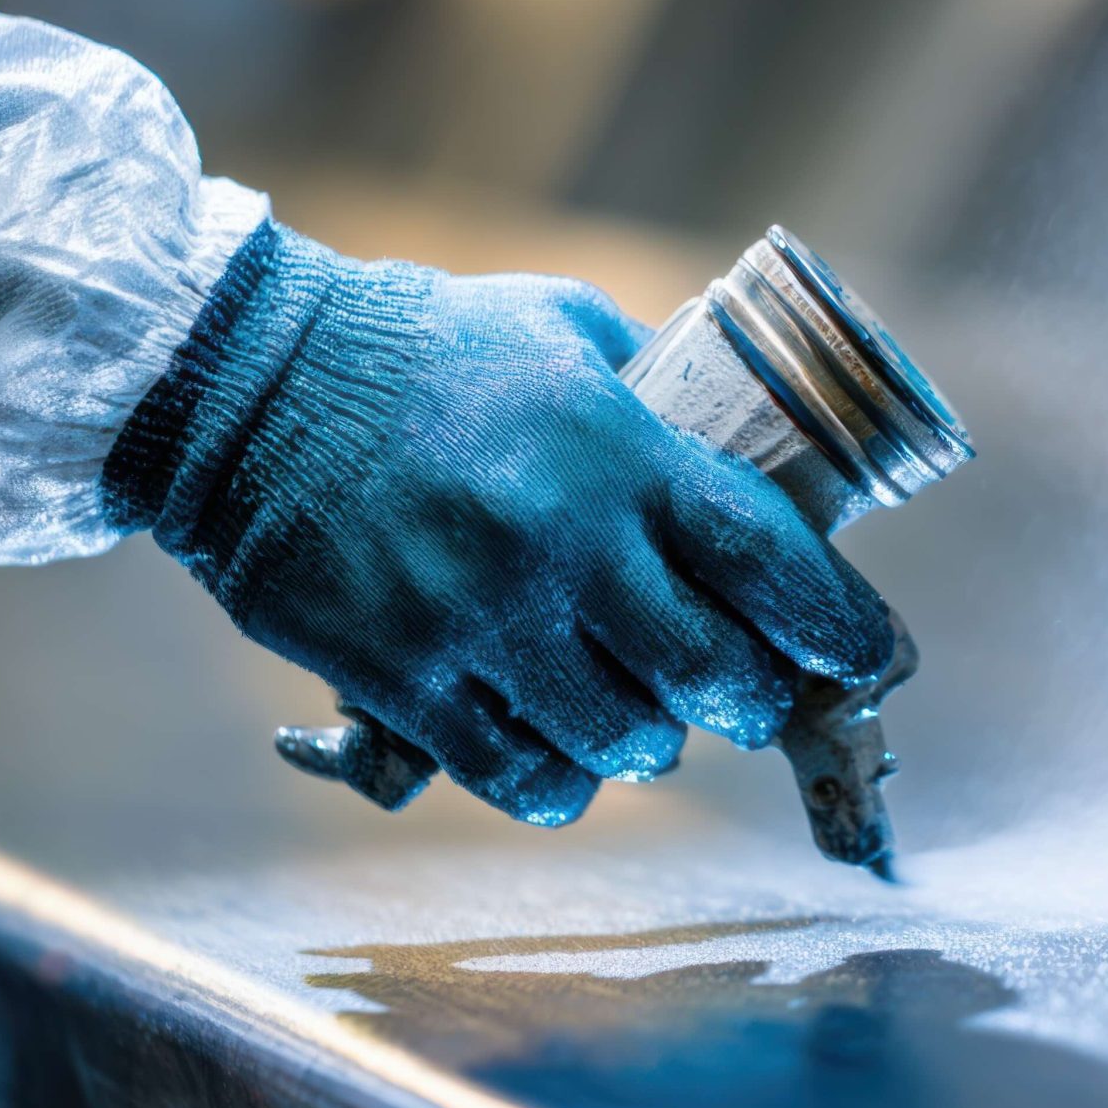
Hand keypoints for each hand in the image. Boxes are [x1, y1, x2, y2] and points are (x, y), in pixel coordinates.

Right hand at [105, 223, 894, 824]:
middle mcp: (559, 544)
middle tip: (746, 690)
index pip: (766, 561)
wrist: (237, 383)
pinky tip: (566, 751)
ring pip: (625, 742)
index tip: (870, 653)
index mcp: (614, 449)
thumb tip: (748, 447)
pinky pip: (520, 776)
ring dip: (655, 740)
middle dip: (751, 698)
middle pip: (713, 677)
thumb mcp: (559, 327)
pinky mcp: (401, 679)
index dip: (838, 624)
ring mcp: (478, 621)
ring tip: (644, 713)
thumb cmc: (418, 346)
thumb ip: (657, 391)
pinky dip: (563, 781)